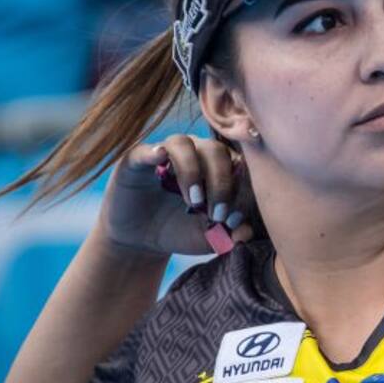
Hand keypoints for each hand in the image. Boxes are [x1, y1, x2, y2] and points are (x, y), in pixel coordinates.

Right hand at [98, 135, 255, 257]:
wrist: (141, 238)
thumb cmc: (181, 230)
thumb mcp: (208, 238)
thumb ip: (229, 234)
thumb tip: (246, 233)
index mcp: (220, 166)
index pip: (240, 166)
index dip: (242, 191)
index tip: (234, 220)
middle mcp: (196, 152)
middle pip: (216, 151)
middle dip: (221, 184)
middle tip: (216, 215)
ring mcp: (166, 152)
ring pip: (185, 144)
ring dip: (192, 171)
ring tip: (193, 201)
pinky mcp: (137, 159)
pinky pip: (146, 149)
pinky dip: (154, 152)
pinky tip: (159, 158)